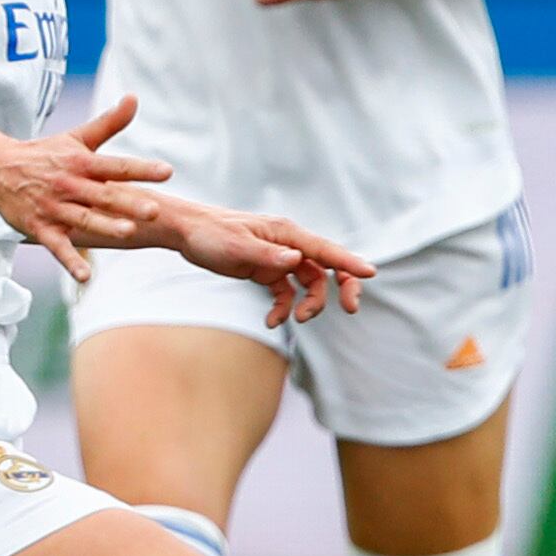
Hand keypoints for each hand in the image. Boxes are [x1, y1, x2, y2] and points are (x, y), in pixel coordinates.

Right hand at [0, 96, 173, 283]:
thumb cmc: (44, 154)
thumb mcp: (77, 137)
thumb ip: (109, 123)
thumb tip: (134, 98)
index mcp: (82, 163)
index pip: (116, 165)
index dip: (142, 169)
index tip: (166, 171)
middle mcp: (70, 185)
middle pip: (103, 194)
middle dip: (128, 202)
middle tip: (154, 209)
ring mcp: (55, 207)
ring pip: (83, 219)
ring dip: (104, 227)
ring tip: (127, 233)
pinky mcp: (40, 227)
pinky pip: (57, 247)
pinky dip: (70, 262)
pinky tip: (86, 277)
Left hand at [144, 199, 376, 324]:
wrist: (185, 233)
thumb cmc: (209, 234)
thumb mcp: (236, 245)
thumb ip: (268, 255)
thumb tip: (296, 260)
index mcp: (286, 233)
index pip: (325, 250)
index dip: (349, 262)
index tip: (370, 274)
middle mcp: (288, 245)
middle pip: (327, 267)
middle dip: (342, 287)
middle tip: (351, 309)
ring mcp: (279, 258)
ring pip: (309, 284)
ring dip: (309, 304)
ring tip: (297, 320)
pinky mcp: (267, 271)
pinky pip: (286, 294)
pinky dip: (283, 309)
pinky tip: (272, 321)